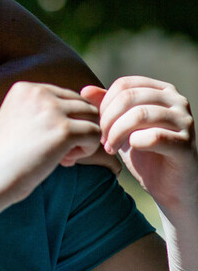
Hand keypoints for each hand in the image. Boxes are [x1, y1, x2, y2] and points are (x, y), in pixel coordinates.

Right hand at [0, 82, 103, 203]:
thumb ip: (45, 110)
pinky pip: (94, 134)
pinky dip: (87, 150)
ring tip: (64, 156)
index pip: (67, 96)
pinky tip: (66, 161)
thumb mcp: (19, 120)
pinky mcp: (64, 130)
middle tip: (59, 152)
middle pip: (83, 105)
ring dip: (84, 138)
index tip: (47, 141)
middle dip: (77, 129)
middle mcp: (38, 92)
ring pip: (93, 118)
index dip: (65, 120)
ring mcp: (52, 110)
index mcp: (25, 88)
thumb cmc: (3, 156)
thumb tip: (89, 108)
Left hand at [84, 77, 197, 214]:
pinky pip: (154, 136)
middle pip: (128, 97)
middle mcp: (176, 100)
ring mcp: (184, 120)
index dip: (103, 105)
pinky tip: (129, 151)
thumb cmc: (144, 152)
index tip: (97, 126)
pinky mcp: (185, 143)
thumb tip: (85, 90)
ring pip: (139, 114)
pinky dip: (134, 144)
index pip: (124, 85)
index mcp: (161, 90)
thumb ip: (107, 107)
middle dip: (107, 119)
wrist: (169, 186)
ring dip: (117, 133)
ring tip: (110, 148)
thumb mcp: (121, 126)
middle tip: (100, 139)